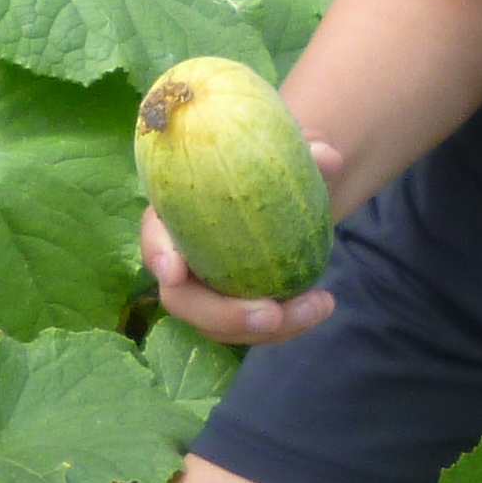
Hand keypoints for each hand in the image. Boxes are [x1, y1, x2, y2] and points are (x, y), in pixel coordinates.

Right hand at [142, 139, 343, 347]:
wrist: (282, 194)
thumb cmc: (268, 168)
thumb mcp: (287, 152)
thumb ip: (305, 152)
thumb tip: (327, 158)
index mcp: (176, 214)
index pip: (154, 235)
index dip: (159, 255)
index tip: (176, 272)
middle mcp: (182, 259)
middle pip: (182, 300)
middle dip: (224, 314)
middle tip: (271, 315)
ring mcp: (205, 291)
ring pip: (220, 326)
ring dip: (268, 328)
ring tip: (317, 306)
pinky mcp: (232, 309)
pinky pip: (249, 330)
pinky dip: (286, 325)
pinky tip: (320, 305)